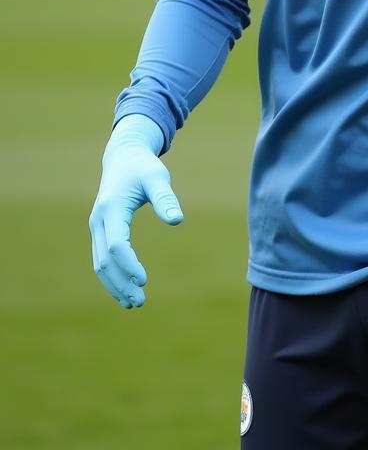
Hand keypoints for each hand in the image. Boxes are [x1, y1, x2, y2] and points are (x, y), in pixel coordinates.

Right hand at [88, 114, 182, 308]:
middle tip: (140, 302)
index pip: (117, 245)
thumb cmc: (143, 167)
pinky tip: (125, 289)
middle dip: (120, 283)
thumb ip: (165, 198)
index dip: (129, 264)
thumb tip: (177, 220)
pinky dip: (112, 276)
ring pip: (100, 263)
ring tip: (133, 303)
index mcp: (112, 208)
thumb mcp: (157, 177)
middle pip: (105, 260)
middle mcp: (98, 220)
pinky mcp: (100, 231)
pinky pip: (102, 258)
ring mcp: (96, 227)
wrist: (123, 158)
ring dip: (114, 285)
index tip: (144, 280)